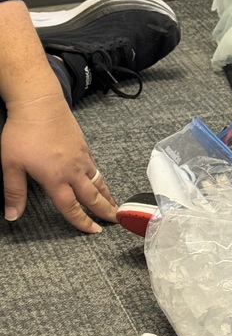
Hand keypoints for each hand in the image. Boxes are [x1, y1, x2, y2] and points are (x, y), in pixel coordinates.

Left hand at [2, 92, 117, 232]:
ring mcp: (81, 157)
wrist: (40, 103)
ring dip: (108, 196)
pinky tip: (101, 181)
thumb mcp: (11, 164)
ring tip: (116, 206)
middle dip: (105, 211)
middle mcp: (73, 171)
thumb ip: (14, 192)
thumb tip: (12, 215)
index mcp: (56, 179)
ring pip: (99, 182)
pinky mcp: (84, 146)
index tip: (93, 231)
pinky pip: (96, 168)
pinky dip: (102, 179)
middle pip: (93, 197)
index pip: (72, 207)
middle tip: (117, 221)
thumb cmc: (24, 131)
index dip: (82, 222)